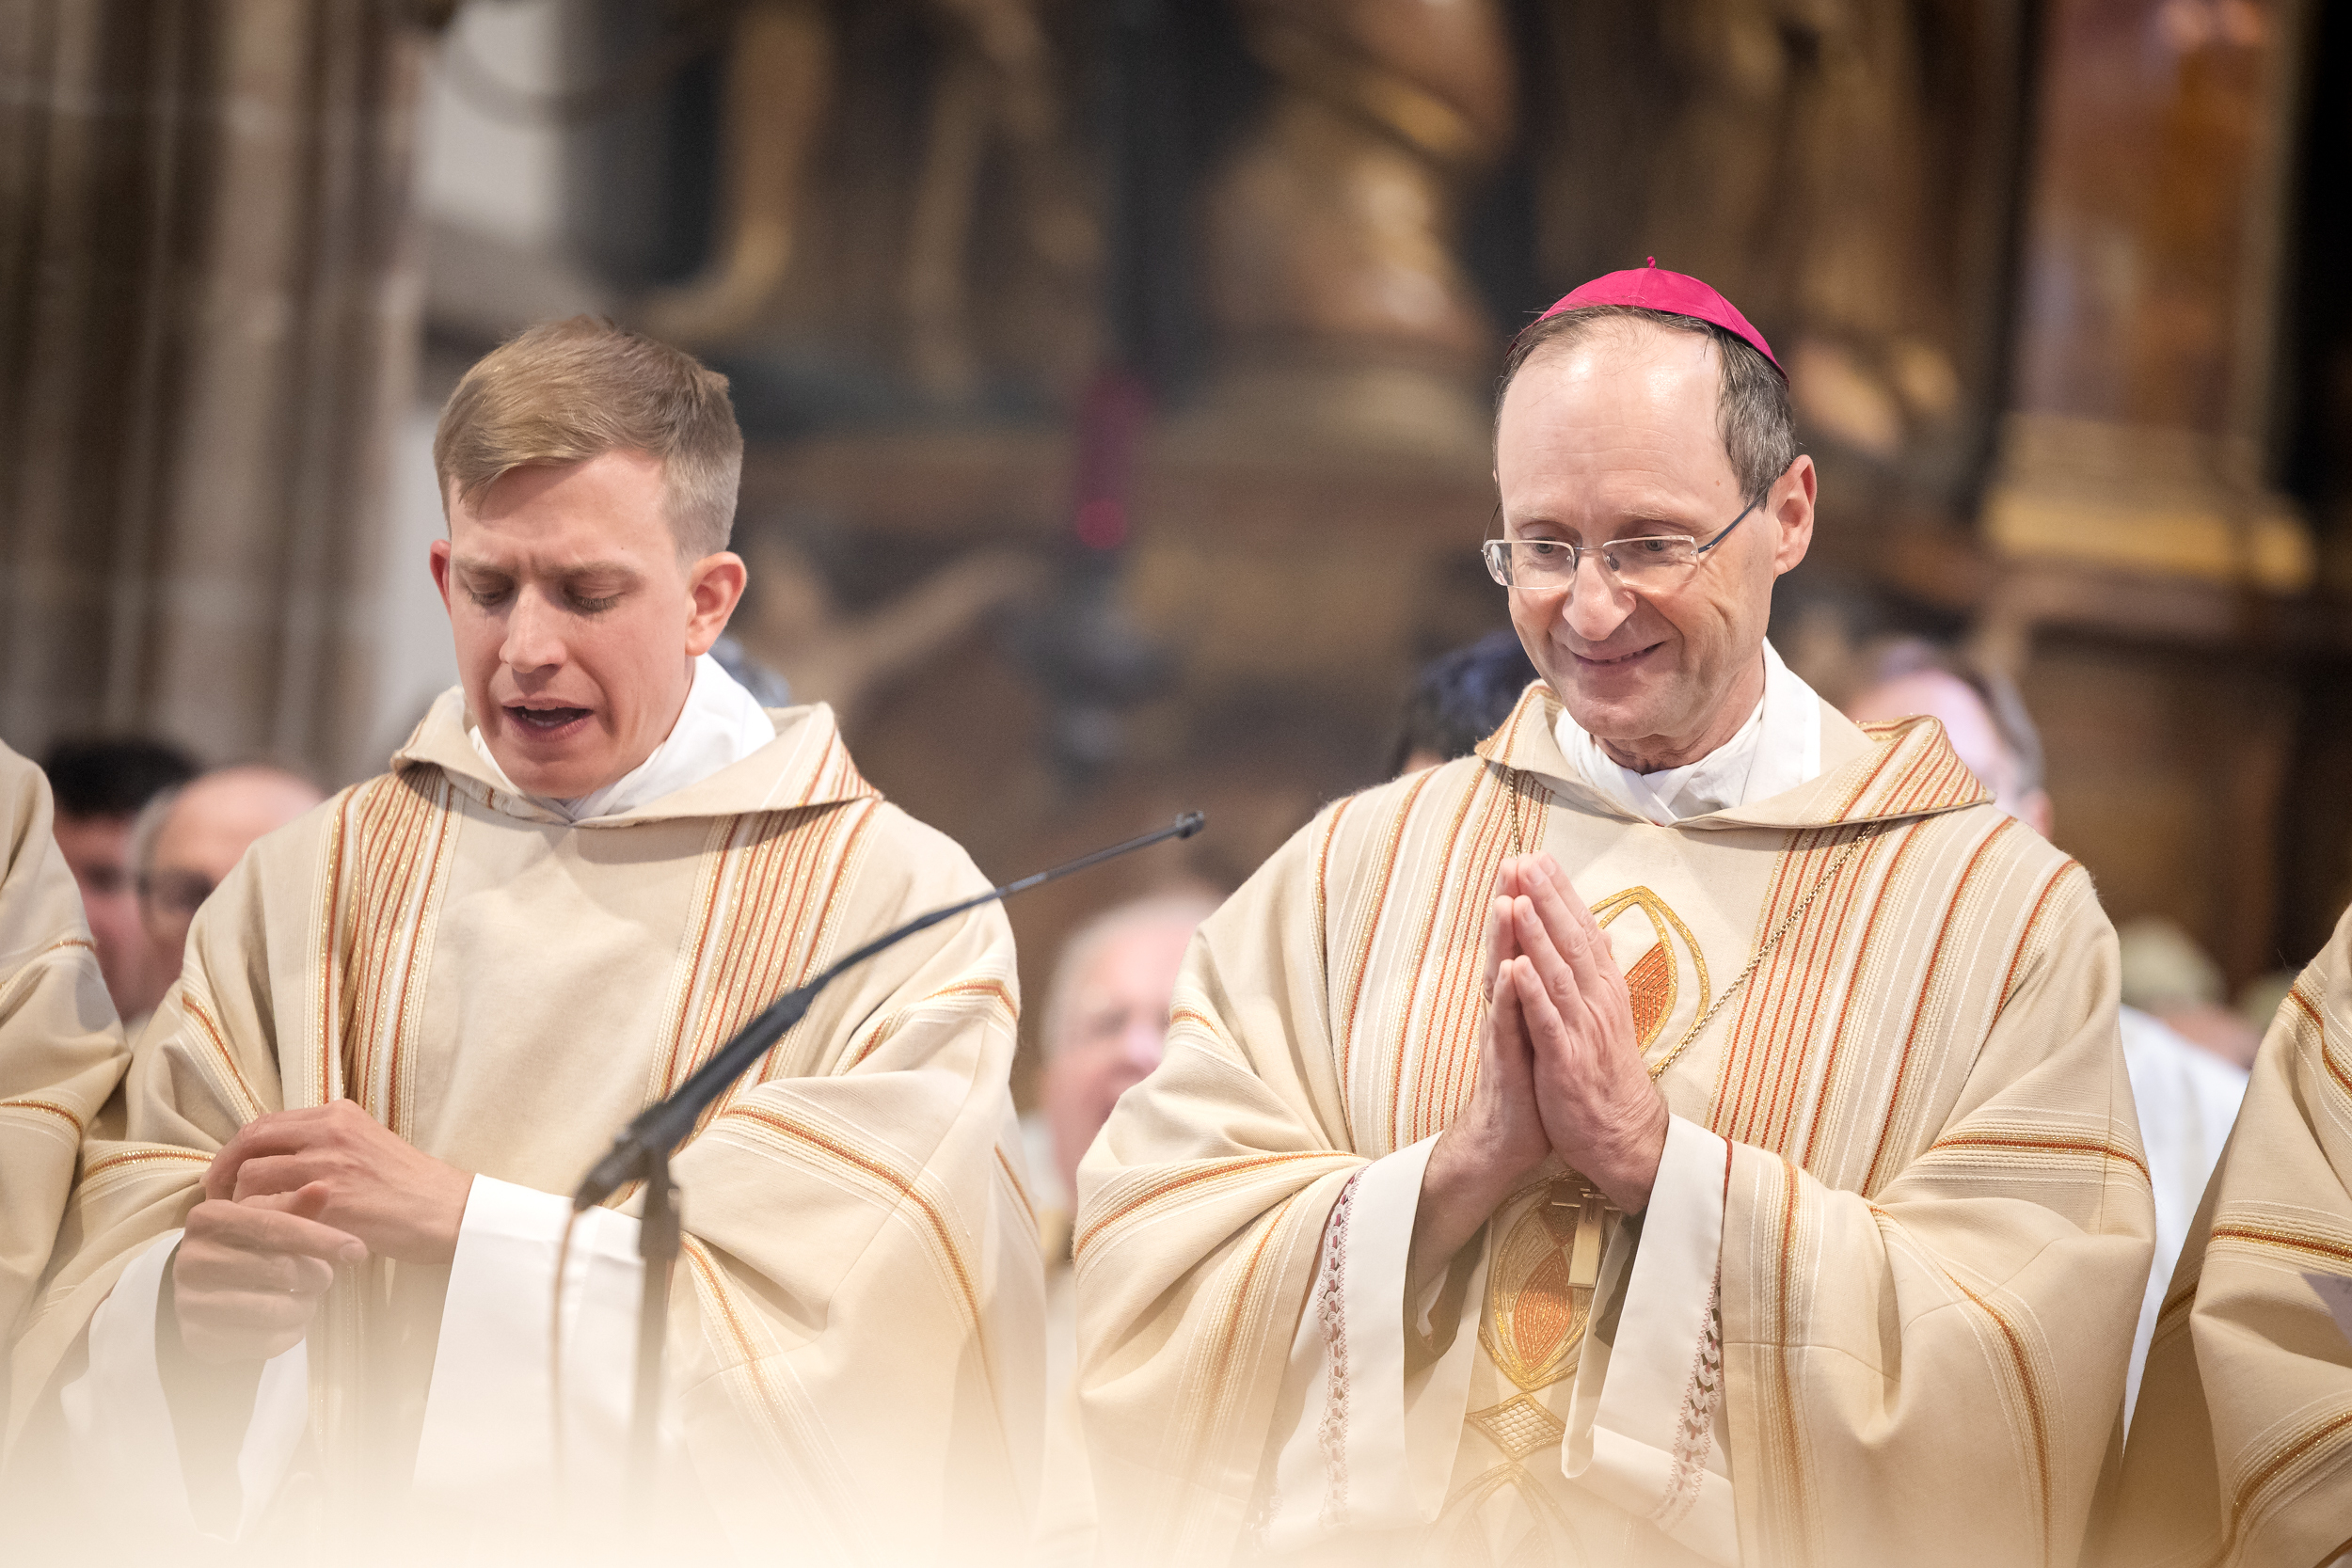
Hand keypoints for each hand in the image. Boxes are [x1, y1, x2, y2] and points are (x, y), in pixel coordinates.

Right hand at [173, 1184, 363, 1362]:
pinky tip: (290, 1324)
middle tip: (324, 1278)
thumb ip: (295, 1207)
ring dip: (304, 1308)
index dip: (321, 1239)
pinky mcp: (196, 1336)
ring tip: (307, 1301)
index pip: (274, 1227)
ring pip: (271, 1310)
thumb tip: (323, 1187)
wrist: (203, 1289)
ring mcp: (188, 1299)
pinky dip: (287, 1335)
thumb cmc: (247, 1246)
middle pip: (278, 1269)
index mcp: (210, 1217)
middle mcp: (192, 1257)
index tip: (358, 1252)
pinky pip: (259, 1342)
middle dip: (316, 1276)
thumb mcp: (267, 1219)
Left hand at [206, 1099, 474, 1265]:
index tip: (227, 1175)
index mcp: (338, 1114)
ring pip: (252, 1177)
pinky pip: (270, 1210)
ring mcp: (328, 1165)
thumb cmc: (411, 1186)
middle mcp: (330, 1131)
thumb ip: (327, 1142)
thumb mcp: (369, 1144)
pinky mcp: (329, 1201)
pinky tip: (266, 1239)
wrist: (449, 1210)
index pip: (265, 1123)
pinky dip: (259, 1225)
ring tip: (247, 1224)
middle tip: (217, 1199)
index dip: (236, 1150)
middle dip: (224, 1172)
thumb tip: (280, 1156)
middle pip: (249, 1142)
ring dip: (240, 1203)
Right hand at [1410, 860, 1555, 1288]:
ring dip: (1502, 942)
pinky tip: (1509, 972)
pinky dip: (1508, 998)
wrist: (1507, 1144)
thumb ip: (1542, 993)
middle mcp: (1507, 1010)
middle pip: (1506, 949)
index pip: (1524, 943)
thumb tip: (1554, 957)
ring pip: (1502, 979)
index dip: (1530, 904)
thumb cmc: (1528, 1087)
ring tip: (1506, 902)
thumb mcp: (1541, 1031)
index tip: (1536, 861)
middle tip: (1512, 861)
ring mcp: (1503, 1035)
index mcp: (1521, 1000)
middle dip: (1510, 905)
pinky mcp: (1506, 1063)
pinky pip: (1506, 1026)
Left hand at [1509, 853, 1670, 1211]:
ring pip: (1559, 973)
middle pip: (1572, 940)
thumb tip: (1599, 933)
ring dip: (1538, 936)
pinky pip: (1548, 1021)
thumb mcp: (1607, 1016)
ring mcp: (1582, 1029)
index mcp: (1603, 989)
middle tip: (1528, 860)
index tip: (1541, 856)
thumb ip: (1599, 974)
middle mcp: (1597, 1001)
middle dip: (1549, 899)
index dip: (1562, 893)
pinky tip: (1516, 966)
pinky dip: (1533, 992)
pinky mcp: (1566, 1059)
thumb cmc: (1607, 1072)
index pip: (1583, 929)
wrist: (1621, 1133)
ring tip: (1520, 899)